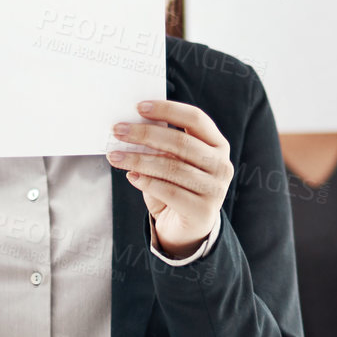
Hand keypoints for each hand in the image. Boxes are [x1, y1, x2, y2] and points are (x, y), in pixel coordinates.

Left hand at [108, 99, 232, 258]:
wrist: (186, 229)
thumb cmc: (176, 187)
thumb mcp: (172, 162)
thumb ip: (162, 146)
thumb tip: (131, 128)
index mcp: (217, 145)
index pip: (195, 118)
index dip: (167, 110)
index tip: (138, 107)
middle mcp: (221, 165)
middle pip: (181, 142)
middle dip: (145, 134)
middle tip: (118, 131)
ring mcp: (215, 189)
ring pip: (172, 167)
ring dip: (138, 159)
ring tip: (115, 156)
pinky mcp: (203, 211)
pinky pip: (170, 191)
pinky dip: (147, 182)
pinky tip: (131, 175)